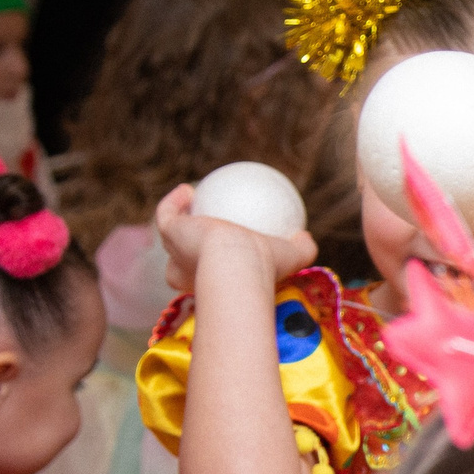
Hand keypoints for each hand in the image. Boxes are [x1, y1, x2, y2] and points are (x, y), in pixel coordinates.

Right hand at [155, 182, 316, 292]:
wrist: (236, 263)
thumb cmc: (265, 267)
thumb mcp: (290, 258)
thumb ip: (301, 249)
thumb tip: (306, 237)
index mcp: (211, 285)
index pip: (210, 276)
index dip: (215, 265)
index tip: (226, 246)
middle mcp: (186, 275)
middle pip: (183, 263)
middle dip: (188, 250)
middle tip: (205, 227)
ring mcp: (175, 254)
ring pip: (170, 238)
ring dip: (178, 220)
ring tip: (192, 201)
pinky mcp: (169, 234)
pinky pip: (167, 213)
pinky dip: (175, 201)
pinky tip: (188, 188)